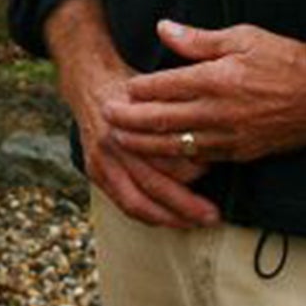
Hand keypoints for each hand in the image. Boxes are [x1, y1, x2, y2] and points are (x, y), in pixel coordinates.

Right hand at [59, 50, 219, 230]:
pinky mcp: (94, 171)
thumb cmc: (130, 88)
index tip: (217, 174)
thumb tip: (212, 136)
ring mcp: (100, 160)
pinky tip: (168, 220)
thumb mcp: (153, 90)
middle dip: (186, 205)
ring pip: (137, 201)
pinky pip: (123, 203)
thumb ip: (174, 113)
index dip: (194, 168)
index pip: (166, 156)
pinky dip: (147, 216)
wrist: (88, 82)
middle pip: (154, 184)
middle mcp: (113, 143)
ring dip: (168, 217)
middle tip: (213, 216)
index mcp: (130, 122)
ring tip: (195, 223)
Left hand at [104, 19, 305, 165]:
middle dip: (132, 122)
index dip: (139, 91)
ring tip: (124, 143)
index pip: (165, 87)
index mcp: (216, 79)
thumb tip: (163, 29)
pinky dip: (179, 159)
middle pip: (164, 120)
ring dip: (148, 145)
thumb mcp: (240, 37)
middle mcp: (220, 111)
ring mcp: (231, 135)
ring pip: (179, 145)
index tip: (120, 90)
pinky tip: (164, 158)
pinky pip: (204, 159)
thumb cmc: (283, 58)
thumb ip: (197, 40)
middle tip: (107, 120)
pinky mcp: (244, 152)